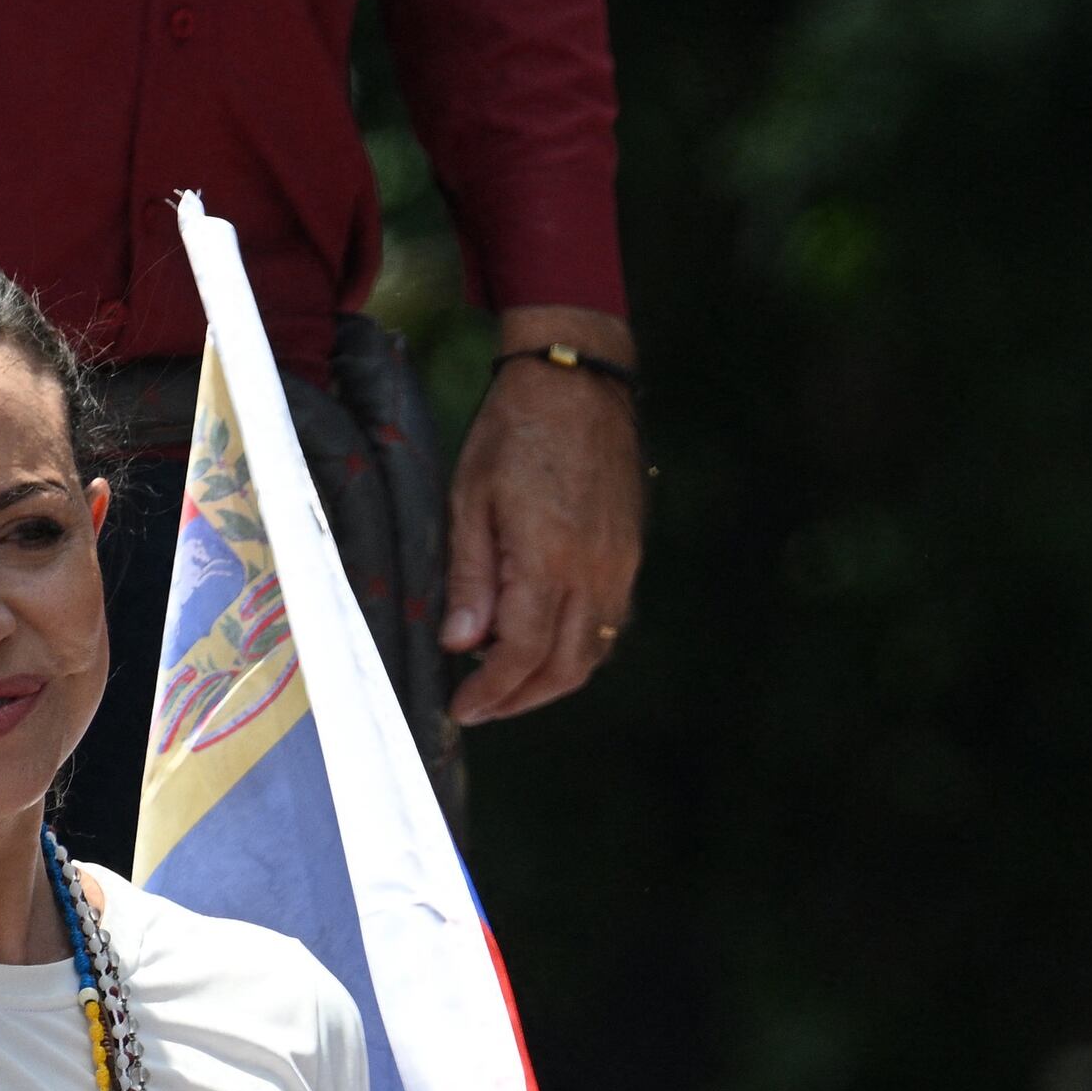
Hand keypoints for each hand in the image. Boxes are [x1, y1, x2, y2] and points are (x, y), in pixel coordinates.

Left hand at [440, 308, 642, 724]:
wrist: (578, 382)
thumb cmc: (515, 431)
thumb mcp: (470, 498)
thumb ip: (470, 577)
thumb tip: (460, 644)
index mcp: (548, 560)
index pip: (521, 655)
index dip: (491, 692)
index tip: (462, 708)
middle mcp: (594, 573)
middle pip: (564, 668)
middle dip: (521, 699)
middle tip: (483, 707)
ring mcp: (619, 566)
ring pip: (593, 652)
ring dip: (552, 680)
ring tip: (509, 684)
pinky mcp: (630, 554)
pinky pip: (609, 623)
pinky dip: (577, 648)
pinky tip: (544, 642)